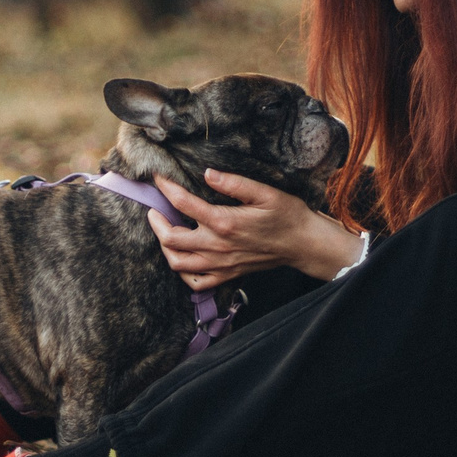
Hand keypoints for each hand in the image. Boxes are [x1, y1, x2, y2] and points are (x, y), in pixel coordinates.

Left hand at [148, 169, 363, 287]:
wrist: (302, 244)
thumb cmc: (287, 215)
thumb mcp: (264, 192)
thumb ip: (234, 183)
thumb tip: (207, 173)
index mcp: (224, 222)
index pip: (183, 204)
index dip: (166, 189)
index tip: (158, 179)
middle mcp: (218, 246)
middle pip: (171, 239)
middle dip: (156, 223)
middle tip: (154, 210)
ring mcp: (221, 264)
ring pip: (178, 263)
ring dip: (165, 247)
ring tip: (165, 232)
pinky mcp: (227, 275)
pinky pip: (196, 283)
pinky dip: (183, 272)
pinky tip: (184, 257)